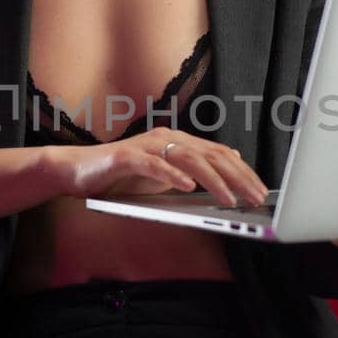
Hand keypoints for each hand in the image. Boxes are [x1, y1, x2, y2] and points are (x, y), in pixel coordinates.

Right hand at [52, 131, 269, 208]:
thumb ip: (189, 170)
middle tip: (255, 197)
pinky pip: (153, 165)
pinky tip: (187, 187)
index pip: (218, 154)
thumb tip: (222, 168)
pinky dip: (172, 175)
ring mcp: (146, 145)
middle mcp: (165, 138)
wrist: (77, 171)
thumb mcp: (163, 175)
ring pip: (187, 159)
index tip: (260, 191)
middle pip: (209, 155)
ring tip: (229, 199)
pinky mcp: (126, 157)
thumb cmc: (120, 176)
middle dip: (237, 177)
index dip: (242, 172)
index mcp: (177, 141)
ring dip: (212, 180)